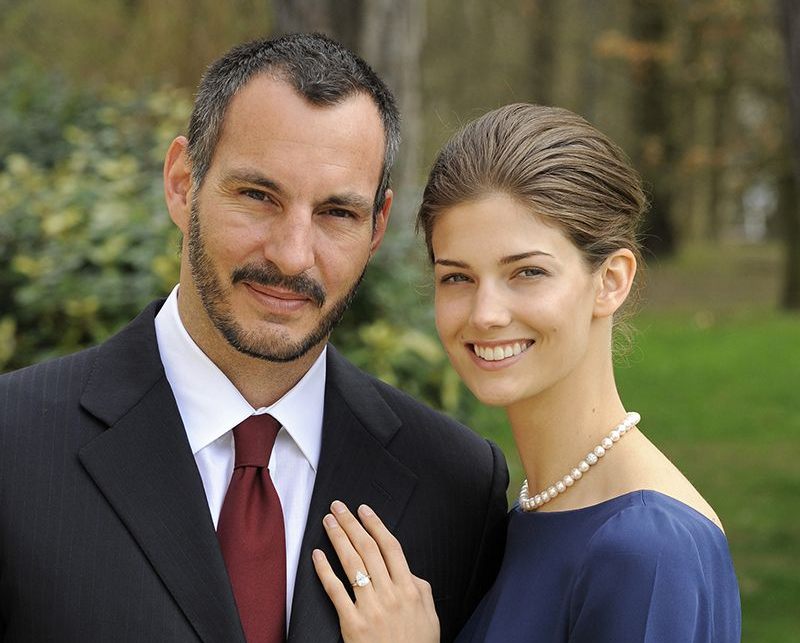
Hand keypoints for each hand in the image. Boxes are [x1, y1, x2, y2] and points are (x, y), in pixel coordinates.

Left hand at [312, 501, 439, 642]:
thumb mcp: (430, 615)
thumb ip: (420, 588)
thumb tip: (407, 569)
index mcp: (410, 588)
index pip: (390, 547)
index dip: (376, 525)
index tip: (364, 510)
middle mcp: (390, 593)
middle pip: (368, 549)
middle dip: (352, 524)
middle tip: (339, 507)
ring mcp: (370, 607)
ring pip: (351, 563)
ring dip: (338, 538)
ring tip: (328, 522)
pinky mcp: (352, 623)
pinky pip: (336, 590)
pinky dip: (325, 570)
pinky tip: (318, 555)